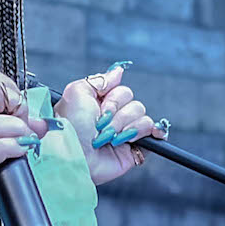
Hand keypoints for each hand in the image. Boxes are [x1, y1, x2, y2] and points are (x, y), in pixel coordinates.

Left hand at [53, 62, 168, 185]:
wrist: (73, 154)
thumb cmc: (71, 126)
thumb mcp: (76, 93)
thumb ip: (98, 80)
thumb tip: (118, 71)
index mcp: (100, 103)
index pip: (122, 90)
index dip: (112, 98)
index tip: (98, 107)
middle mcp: (113, 116)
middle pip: (134, 102)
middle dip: (117, 114)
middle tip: (100, 125)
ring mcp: (124, 132)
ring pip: (143, 117)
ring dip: (124, 127)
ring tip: (107, 138)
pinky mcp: (134, 148)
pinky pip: (154, 133)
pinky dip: (152, 132)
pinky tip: (137, 136)